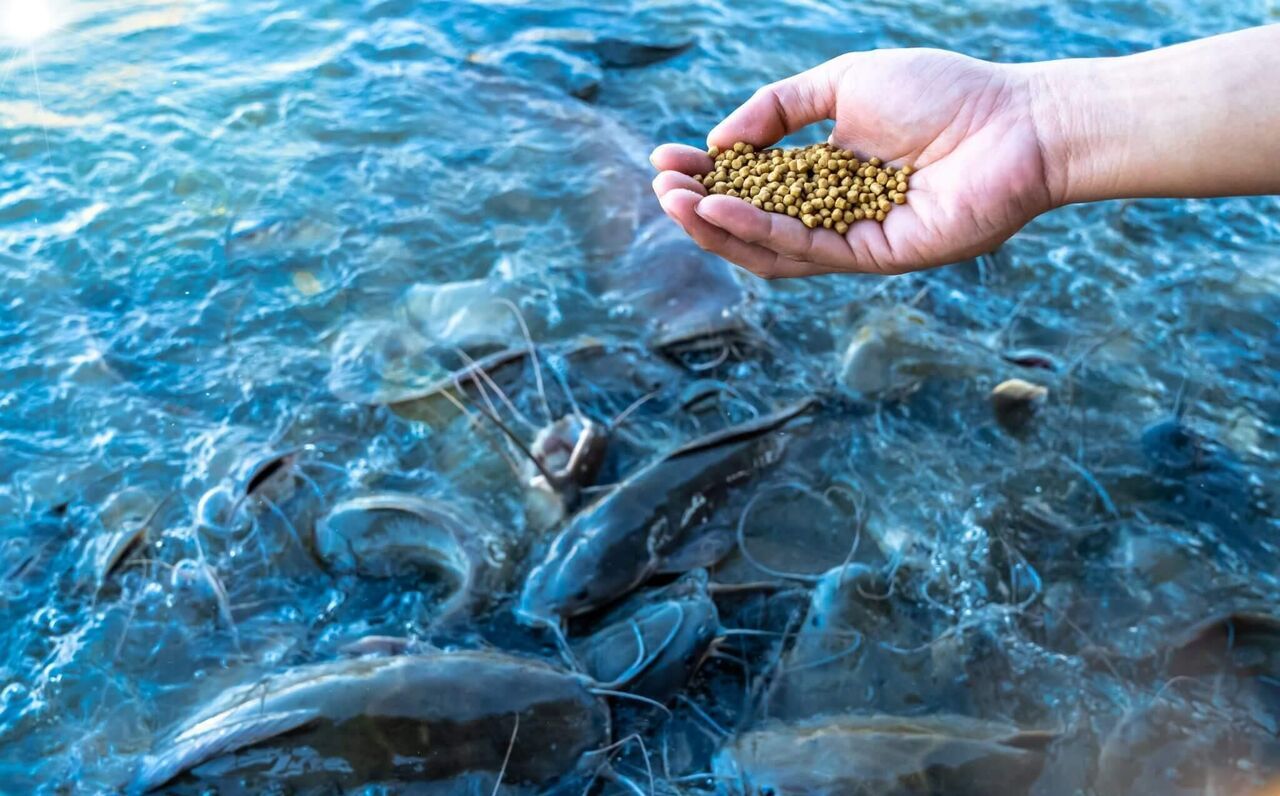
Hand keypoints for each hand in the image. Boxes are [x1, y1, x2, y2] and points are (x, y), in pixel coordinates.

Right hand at [651, 49, 1056, 277]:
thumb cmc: (944, 93)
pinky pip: (807, 250)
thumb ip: (781, 107)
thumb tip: (722, 139)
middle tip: (661, 189)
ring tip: (677, 202)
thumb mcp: (844, 81)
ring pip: (772, 247)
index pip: (754, 183)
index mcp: (828, 173)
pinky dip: (760, 231)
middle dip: (702, 207)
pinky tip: (722, 208)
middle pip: (754, 222)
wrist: (1016, 121)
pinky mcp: (875, 255)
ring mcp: (854, 238)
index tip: (665, 160)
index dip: (707, 174)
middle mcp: (836, 212)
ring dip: (718, 226)